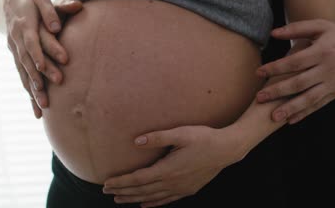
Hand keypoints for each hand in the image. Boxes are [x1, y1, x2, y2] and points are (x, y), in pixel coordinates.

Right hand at [4, 0, 82, 117]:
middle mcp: (17, 40)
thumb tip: (62, 22)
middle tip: (53, 91)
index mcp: (24, 24)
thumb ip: (54, 9)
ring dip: (33, 91)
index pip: (32, 40)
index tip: (46, 65)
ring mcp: (15, 51)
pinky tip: (37, 110)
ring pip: (24, 73)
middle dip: (40, 77)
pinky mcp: (17, 58)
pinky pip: (23, 78)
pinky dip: (29, 94)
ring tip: (45, 107)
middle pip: (29, 61)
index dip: (38, 53)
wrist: (6, 1)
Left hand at [103, 126, 242, 206]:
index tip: (106, 183)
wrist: (227, 149)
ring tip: (120, 200)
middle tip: (107, 192)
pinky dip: (153, 203)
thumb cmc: (204, 138)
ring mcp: (181, 188)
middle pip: (142, 190)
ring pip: (152, 197)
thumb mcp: (181, 133)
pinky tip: (146, 205)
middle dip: (123, 191)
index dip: (121, 182)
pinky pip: (166, 200)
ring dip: (135, 199)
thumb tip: (136, 141)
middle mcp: (172, 182)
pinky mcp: (188, 189)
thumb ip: (158, 138)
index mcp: (167, 169)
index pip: (138, 179)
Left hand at [255, 19, 334, 123]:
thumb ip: (297, 29)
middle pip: (299, 83)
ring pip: (309, 99)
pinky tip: (290, 120)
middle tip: (259, 98)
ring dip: (290, 108)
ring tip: (273, 116)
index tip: (258, 72)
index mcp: (322, 52)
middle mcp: (327, 69)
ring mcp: (332, 83)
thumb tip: (273, 33)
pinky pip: (318, 105)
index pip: (294, 62)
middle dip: (278, 92)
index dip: (275, 68)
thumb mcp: (321, 27)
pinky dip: (304, 113)